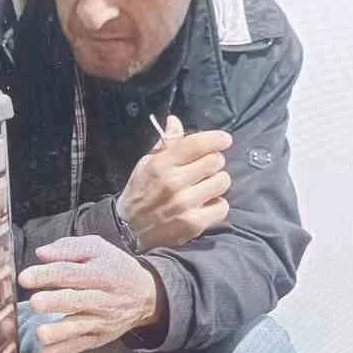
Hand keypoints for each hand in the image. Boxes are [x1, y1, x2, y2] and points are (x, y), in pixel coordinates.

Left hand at [19, 234, 161, 352]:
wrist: (146, 296)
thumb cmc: (116, 268)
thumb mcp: (99, 248)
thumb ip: (69, 248)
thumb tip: (41, 254)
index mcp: (101, 272)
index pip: (71, 273)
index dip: (48, 275)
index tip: (24, 278)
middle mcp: (102, 298)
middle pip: (77, 300)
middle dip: (56, 302)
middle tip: (35, 303)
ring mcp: (101, 321)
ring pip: (79, 327)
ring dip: (59, 332)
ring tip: (41, 334)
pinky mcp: (99, 337)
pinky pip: (80, 346)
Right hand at [117, 114, 231, 248]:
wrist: (128, 231)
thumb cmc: (139, 193)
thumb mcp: (145, 164)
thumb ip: (165, 144)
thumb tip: (175, 121)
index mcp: (161, 164)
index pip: (196, 144)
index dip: (215, 139)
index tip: (225, 139)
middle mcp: (173, 183)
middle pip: (215, 161)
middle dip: (214, 162)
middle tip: (206, 168)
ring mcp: (185, 204)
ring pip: (222, 182)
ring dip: (217, 183)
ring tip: (205, 187)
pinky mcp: (193, 223)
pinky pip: (222, 206)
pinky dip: (217, 205)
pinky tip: (205, 204)